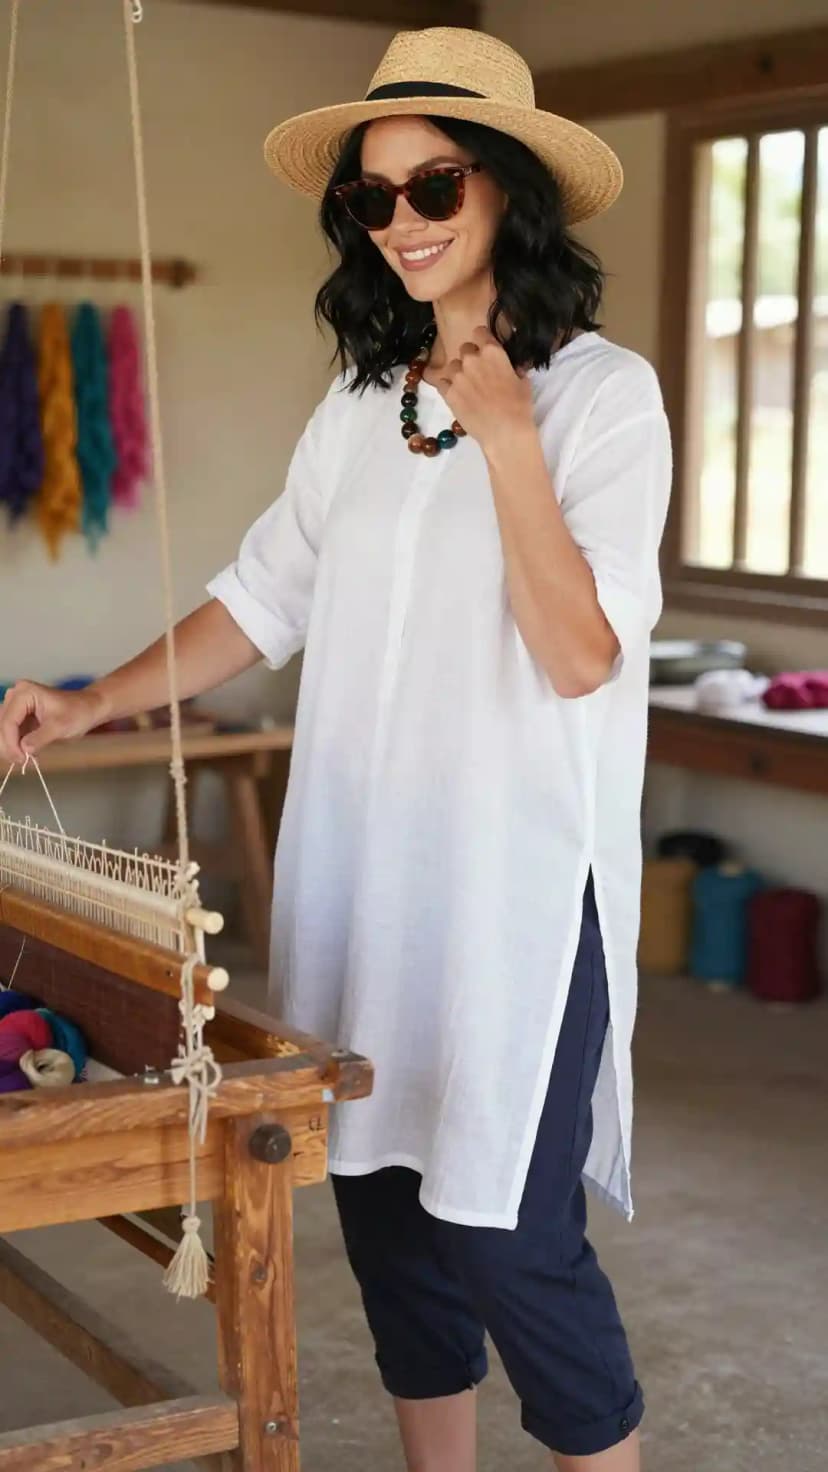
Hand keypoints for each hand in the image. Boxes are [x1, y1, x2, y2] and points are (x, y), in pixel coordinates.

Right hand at [0, 682, 105, 765]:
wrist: (88, 709)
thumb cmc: (77, 713)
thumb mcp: (60, 727)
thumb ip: (40, 738)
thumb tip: (24, 749)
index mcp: (25, 693)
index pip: (9, 720)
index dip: (11, 742)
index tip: (21, 759)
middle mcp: (16, 695)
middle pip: (2, 724)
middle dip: (9, 745)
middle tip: (22, 762)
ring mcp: (16, 705)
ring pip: (3, 729)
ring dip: (10, 747)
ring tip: (24, 760)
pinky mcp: (19, 716)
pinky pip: (10, 732)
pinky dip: (15, 745)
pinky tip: (24, 755)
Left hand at [436, 326, 534, 456]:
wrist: (505, 432)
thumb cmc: (519, 407)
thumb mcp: (523, 382)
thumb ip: (514, 368)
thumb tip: (513, 366)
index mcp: (492, 352)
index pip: (479, 332)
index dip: (481, 339)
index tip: (484, 349)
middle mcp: (472, 359)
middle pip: (464, 349)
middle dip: (470, 358)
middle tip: (477, 373)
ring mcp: (457, 376)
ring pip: (452, 366)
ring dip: (458, 372)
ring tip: (466, 387)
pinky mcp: (448, 393)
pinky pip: (441, 382)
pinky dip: (446, 386)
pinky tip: (455, 394)